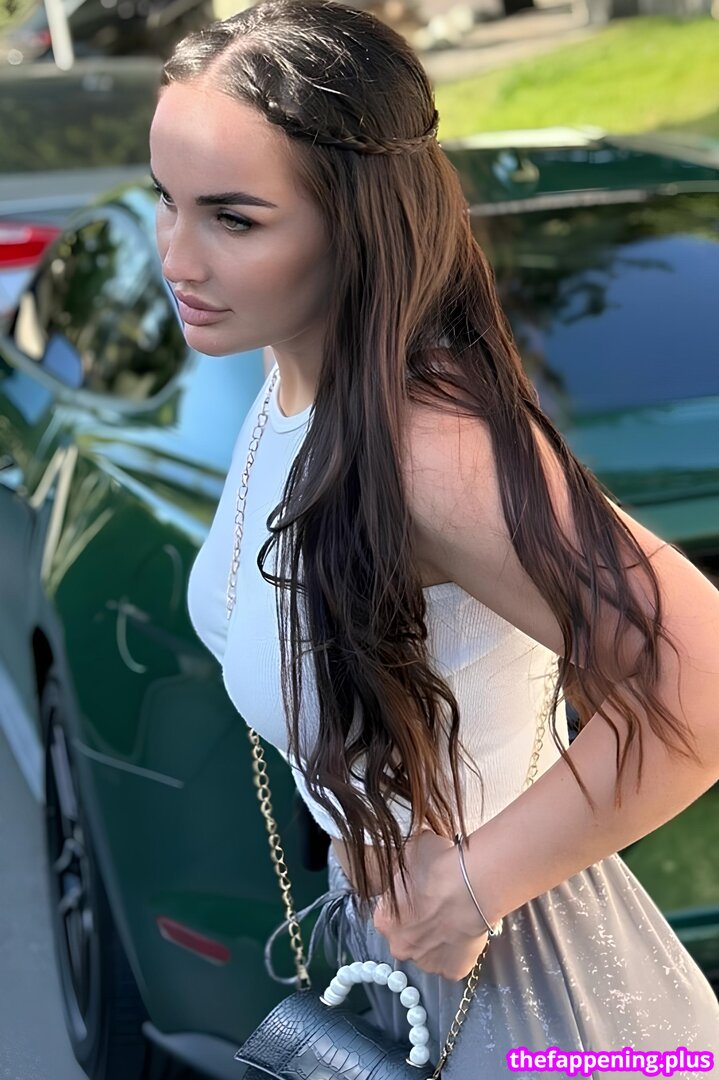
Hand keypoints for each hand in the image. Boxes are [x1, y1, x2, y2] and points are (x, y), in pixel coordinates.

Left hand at [372, 830, 489, 980]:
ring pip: (431, 954)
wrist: (468, 886)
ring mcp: (426, 964)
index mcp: (384, 920)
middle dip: (421, 928)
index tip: (421, 896)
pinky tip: (467, 934)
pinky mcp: (452, 972)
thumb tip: (417, 846)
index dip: (407, 905)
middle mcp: (399, 947)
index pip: (390, 916)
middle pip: (408, 939)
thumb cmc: (436, 867)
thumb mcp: (412, 851)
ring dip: (440, 941)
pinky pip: (454, 964)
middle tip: (439, 909)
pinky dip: (460, 953)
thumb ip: (408, 859)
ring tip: (456, 920)